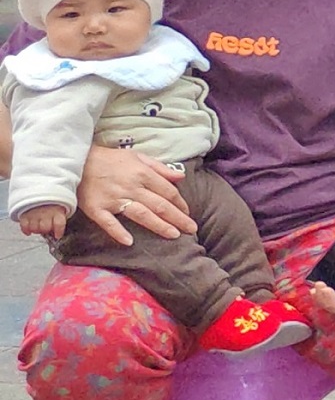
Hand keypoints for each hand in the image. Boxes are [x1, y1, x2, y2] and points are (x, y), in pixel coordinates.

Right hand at [18, 204, 66, 239]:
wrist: (41, 190)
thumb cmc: (52, 202)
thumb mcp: (61, 207)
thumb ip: (61, 217)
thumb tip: (59, 230)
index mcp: (57, 211)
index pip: (59, 224)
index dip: (58, 231)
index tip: (57, 236)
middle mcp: (46, 213)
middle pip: (45, 228)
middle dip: (46, 230)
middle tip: (46, 228)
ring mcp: (34, 213)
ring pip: (34, 228)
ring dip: (36, 230)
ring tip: (38, 227)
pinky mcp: (25, 214)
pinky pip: (24, 226)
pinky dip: (26, 230)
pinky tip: (29, 231)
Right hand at [75, 145, 191, 248]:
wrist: (77, 161)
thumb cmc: (110, 160)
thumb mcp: (138, 157)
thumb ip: (160, 168)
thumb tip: (181, 177)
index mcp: (143, 174)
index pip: (168, 192)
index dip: (180, 204)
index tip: (188, 213)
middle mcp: (131, 187)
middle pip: (159, 205)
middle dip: (178, 218)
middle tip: (191, 229)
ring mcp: (113, 199)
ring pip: (141, 214)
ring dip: (158, 226)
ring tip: (174, 235)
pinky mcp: (96, 209)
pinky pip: (108, 223)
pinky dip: (118, 232)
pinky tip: (130, 242)